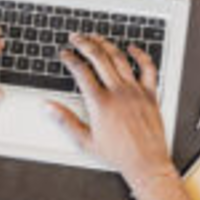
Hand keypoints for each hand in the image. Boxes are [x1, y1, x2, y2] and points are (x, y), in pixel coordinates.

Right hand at [47, 34, 178, 192]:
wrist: (146, 162)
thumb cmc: (118, 154)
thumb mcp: (85, 140)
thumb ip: (65, 120)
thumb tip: (49, 107)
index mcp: (99, 103)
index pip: (81, 72)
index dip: (70, 59)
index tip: (65, 54)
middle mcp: (118, 93)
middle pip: (98, 58)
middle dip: (84, 43)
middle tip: (76, 37)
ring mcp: (135, 91)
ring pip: (120, 59)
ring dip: (106, 44)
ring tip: (96, 37)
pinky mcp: (150, 94)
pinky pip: (148, 68)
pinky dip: (140, 55)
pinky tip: (132, 48)